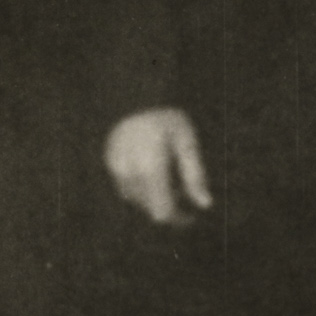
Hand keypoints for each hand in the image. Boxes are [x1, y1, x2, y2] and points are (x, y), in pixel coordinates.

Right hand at [105, 108, 212, 225]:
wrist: (135, 96)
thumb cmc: (167, 119)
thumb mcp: (187, 143)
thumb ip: (195, 176)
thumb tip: (205, 205)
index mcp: (151, 169)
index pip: (162, 212)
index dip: (178, 219)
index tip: (191, 215)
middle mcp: (130, 173)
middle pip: (150, 209)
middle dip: (168, 205)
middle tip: (182, 187)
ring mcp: (116, 170)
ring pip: (138, 200)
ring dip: (154, 196)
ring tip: (166, 172)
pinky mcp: (110, 164)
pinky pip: (127, 187)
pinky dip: (141, 186)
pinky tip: (151, 167)